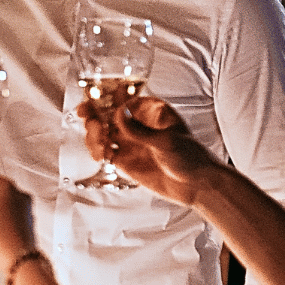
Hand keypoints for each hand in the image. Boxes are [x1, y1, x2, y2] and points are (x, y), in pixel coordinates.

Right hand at [78, 96, 221, 205]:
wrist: (197, 186)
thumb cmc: (191, 157)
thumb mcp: (165, 141)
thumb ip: (138, 129)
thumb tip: (117, 113)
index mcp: (151, 111)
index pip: (123, 99)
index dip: (104, 98)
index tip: (92, 101)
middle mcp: (138, 124)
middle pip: (107, 114)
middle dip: (94, 115)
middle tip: (86, 118)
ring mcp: (131, 142)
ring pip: (103, 133)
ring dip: (94, 135)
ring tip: (98, 144)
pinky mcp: (126, 160)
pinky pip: (105, 152)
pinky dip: (98, 152)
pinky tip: (100, 155)